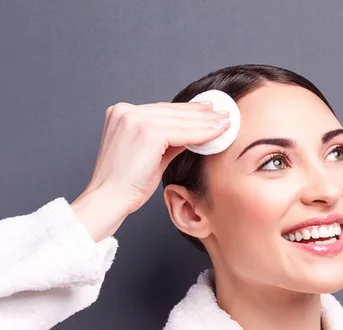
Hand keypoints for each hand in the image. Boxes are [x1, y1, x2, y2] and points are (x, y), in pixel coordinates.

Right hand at [72, 101, 229, 240]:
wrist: (109, 200)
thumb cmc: (126, 184)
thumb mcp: (149, 155)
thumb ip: (167, 142)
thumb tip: (191, 134)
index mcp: (120, 113)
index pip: (163, 110)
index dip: (188, 110)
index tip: (208, 110)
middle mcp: (125, 111)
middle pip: (173, 112)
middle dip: (201, 114)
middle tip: (224, 114)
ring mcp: (134, 120)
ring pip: (181, 120)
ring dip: (207, 122)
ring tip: (226, 123)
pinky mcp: (147, 132)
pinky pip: (183, 132)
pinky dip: (202, 133)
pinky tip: (217, 133)